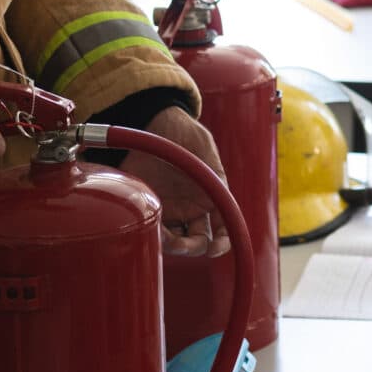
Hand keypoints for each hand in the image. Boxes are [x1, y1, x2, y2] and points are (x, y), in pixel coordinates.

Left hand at [121, 106, 231, 256]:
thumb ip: (213, 171)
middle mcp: (192, 208)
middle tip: (182, 243)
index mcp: (210, 197)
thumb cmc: (183, 133)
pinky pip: (153, 227)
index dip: (222, 242)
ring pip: (175, 240)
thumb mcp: (204, 147)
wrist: (155, 122)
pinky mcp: (149, 205)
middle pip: (197, 241)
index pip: (223, 227)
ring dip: (172, 245)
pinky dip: (154, 234)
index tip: (216, 249)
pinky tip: (150, 227)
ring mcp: (170, 208)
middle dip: (192, 248)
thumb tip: (220, 195)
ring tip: (163, 236)